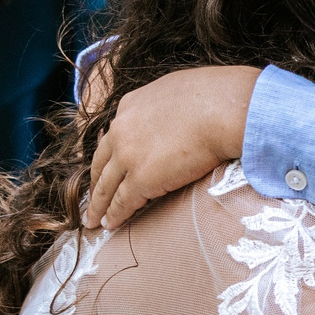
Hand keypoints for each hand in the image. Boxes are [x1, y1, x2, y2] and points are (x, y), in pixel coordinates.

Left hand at [83, 66, 262, 229]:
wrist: (221, 110)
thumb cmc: (214, 96)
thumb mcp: (177, 90)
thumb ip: (164, 106)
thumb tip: (174, 115)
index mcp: (130, 106)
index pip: (113, 136)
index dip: (109, 156)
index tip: (107, 168)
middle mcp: (122, 130)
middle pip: (101, 163)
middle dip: (95, 183)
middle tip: (92, 198)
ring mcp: (128, 156)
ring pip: (106, 186)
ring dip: (98, 205)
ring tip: (93, 219)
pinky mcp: (142, 179)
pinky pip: (123, 202)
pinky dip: (114, 215)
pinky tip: (110, 224)